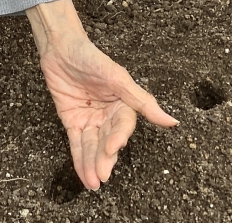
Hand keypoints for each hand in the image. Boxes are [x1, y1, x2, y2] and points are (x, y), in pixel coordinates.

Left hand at [26, 0, 177, 189]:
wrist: (60, 48)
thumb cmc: (91, 58)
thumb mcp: (118, 77)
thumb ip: (142, 101)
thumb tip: (172, 121)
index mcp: (123, 104)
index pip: (123, 126)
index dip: (118, 138)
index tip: (113, 148)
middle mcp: (108, 115)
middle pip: (107, 140)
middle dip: (104, 158)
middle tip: (102, 175)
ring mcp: (90, 119)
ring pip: (92, 146)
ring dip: (92, 164)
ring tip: (94, 182)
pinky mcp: (72, 121)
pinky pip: (76, 143)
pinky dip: (79, 159)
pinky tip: (84, 176)